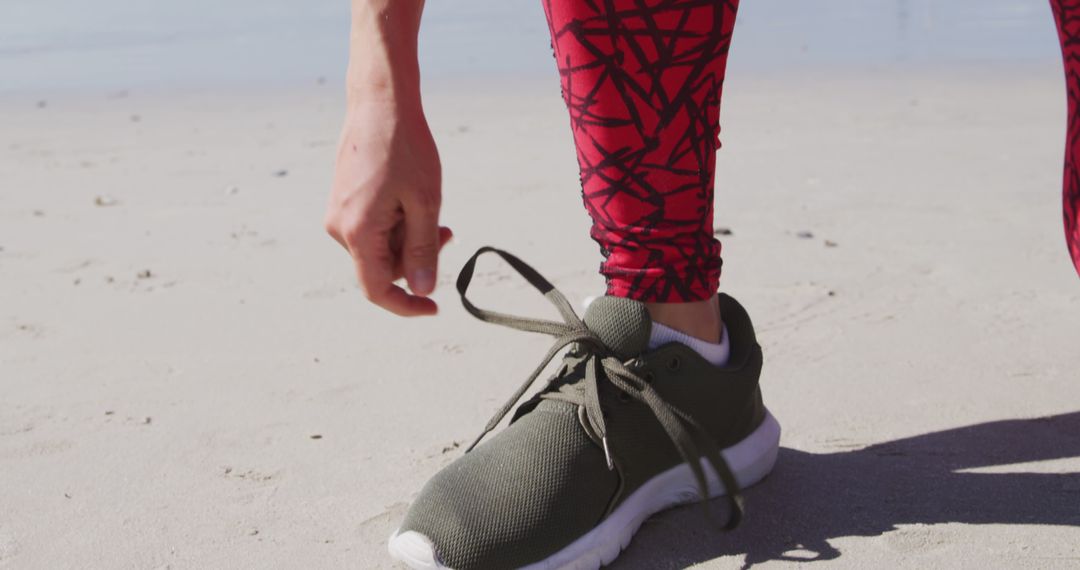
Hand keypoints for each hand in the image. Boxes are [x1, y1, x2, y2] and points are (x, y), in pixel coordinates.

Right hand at [325, 102, 452, 315]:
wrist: (380, 103)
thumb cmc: (405, 148)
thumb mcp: (425, 202)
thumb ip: (422, 250)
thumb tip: (424, 291)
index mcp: (357, 232)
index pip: (377, 290)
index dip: (406, 306)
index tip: (434, 308)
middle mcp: (338, 228)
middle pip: (382, 268)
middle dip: (416, 259)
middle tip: (446, 232)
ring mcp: (337, 214)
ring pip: (380, 249)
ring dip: (409, 239)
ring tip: (430, 207)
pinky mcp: (343, 202)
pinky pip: (372, 230)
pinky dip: (397, 225)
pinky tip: (412, 200)